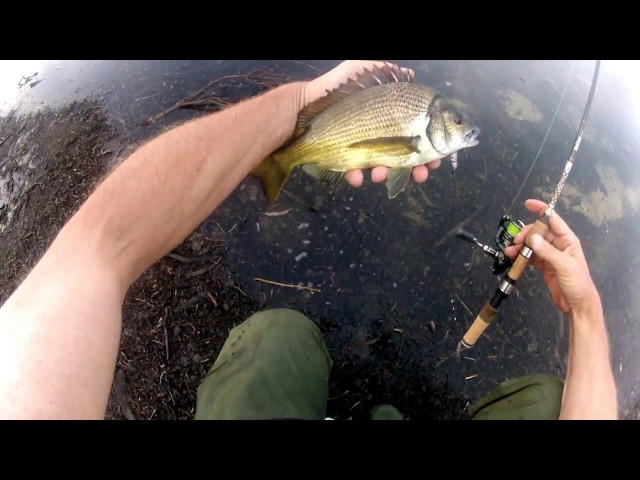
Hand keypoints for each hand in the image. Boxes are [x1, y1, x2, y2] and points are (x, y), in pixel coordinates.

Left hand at [302, 60, 440, 187]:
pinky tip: (355, 175)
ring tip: (379, 174)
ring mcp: (361, 148)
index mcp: (388, 116)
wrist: (298, 111)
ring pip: (382, 168)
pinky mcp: (344, 160)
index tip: (436, 160)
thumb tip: (409, 75)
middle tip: (422, 175)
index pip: (417, 134)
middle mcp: (378, 133)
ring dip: (385, 174)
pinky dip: (357, 176)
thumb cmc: (331, 88)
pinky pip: (355, 173)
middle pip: (405, 155)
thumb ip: (382, 68)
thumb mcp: (357, 67)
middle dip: (416, 168)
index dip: (429, 149)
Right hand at [504, 199, 599, 315]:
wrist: (577, 305)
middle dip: (526, 234)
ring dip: (521, 246)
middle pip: (539, 232)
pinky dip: (521, 256)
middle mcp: (558, 245)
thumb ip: (547, 251)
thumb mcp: (564, 265)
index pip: (553, 220)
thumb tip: (532, 238)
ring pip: (532, 244)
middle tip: (515, 241)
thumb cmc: (577, 283)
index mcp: (567, 240)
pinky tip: (513, 257)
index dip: (541, 210)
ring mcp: (550, 255)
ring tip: (510, 251)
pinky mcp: (544, 266)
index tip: (527, 204)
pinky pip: (530, 256)